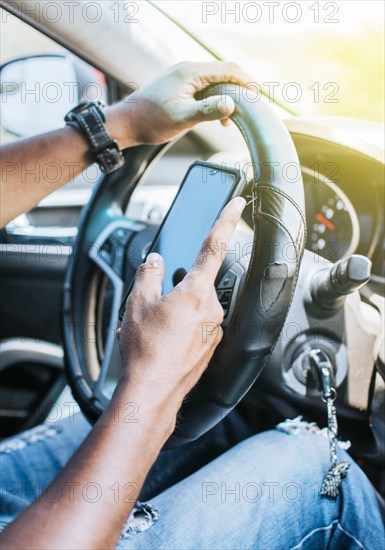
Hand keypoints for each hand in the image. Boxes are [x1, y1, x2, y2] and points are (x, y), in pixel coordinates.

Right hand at [118, 196, 245, 409]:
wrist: (152, 393)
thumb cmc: (145, 350)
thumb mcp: (137, 302)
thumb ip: (149, 274)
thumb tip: (155, 261)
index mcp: (196, 292)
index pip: (215, 246)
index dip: (227, 220)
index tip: (239, 202)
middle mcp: (212, 309)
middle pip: (197, 282)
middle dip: (178, 286)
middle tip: (155, 303)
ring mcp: (213, 329)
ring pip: (196, 306)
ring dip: (177, 309)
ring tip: (155, 327)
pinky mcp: (210, 346)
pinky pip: (197, 326)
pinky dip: (182, 327)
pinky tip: (164, 340)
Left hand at [122, 61, 250, 144]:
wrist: (127, 123)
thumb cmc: (151, 120)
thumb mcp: (182, 118)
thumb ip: (208, 110)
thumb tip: (232, 104)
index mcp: (190, 73)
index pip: (228, 69)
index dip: (247, 81)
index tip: (259, 96)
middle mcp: (188, 70)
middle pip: (223, 73)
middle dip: (239, 89)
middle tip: (251, 108)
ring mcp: (183, 77)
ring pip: (215, 82)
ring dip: (227, 97)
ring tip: (234, 118)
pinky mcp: (179, 87)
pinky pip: (204, 89)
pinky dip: (215, 100)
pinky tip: (218, 117)